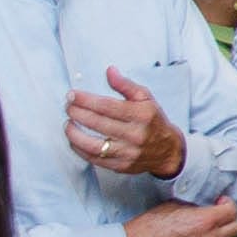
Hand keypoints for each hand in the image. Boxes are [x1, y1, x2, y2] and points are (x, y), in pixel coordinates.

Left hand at [66, 68, 183, 183]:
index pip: (107, 106)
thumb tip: (109, 71)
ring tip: (68, 124)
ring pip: (93, 144)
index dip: (85, 100)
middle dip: (77, 113)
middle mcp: (135, 134)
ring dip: (74, 134)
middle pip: (97, 123)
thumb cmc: (153, 121)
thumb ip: (125, 84)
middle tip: (68, 106)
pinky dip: (79, 149)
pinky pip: (94, 158)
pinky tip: (74, 140)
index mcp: (141, 115)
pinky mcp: (121, 166)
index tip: (72, 95)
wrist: (168, 151)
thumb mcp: (146, 98)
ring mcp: (127, 152)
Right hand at [123, 202, 236, 236]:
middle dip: (229, 218)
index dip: (228, 203)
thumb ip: (193, 206)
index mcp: (203, 222)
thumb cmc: (147, 227)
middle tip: (218, 213)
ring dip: (222, 232)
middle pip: (235, 228)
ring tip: (209, 226)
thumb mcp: (171, 206)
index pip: (231, 211)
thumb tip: (203, 204)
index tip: (220, 201)